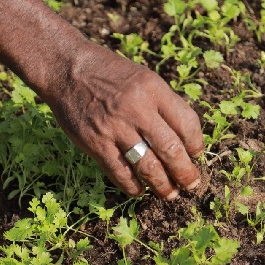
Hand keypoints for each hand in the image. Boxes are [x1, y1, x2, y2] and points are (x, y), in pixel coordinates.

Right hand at [46, 41, 203, 199]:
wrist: (68, 69)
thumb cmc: (110, 74)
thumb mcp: (143, 78)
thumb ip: (162, 105)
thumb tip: (184, 141)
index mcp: (153, 89)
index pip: (187, 124)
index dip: (196, 145)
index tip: (196, 156)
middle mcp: (137, 109)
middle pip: (171, 150)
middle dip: (185, 173)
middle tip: (191, 185)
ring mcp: (115, 127)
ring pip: (148, 166)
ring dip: (163, 186)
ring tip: (170, 195)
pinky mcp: (96, 143)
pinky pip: (120, 172)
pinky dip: (133, 186)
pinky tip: (140, 190)